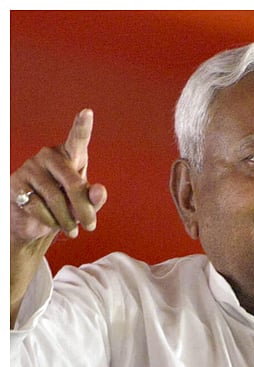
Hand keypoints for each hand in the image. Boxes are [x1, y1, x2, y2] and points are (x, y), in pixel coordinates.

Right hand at [11, 109, 106, 243]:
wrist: (33, 221)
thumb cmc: (65, 205)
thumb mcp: (83, 203)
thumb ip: (94, 198)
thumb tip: (100, 190)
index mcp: (70, 155)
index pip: (77, 139)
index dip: (82, 126)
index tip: (87, 112)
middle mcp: (49, 156)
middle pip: (73, 183)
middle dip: (84, 209)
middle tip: (91, 227)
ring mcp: (30, 167)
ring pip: (56, 199)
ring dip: (67, 220)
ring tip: (72, 229)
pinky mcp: (16, 184)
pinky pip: (38, 206)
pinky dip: (50, 221)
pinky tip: (51, 222)